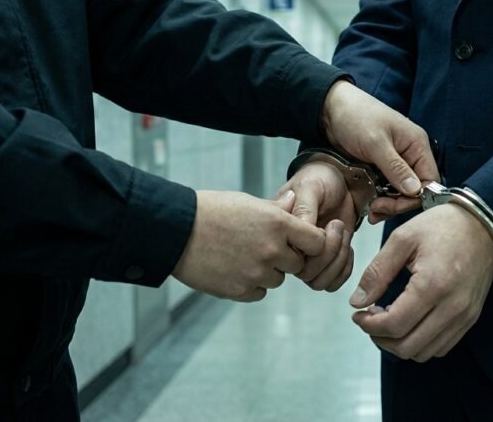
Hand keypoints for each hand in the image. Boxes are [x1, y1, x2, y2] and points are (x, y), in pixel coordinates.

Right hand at [172, 190, 326, 301]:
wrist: (175, 232)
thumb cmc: (211, 211)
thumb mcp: (248, 202)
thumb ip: (276, 209)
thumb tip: (294, 200)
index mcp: (278, 224)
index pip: (317, 242)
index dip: (310, 242)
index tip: (300, 241)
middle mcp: (272, 250)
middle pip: (298, 264)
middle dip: (286, 257)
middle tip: (263, 246)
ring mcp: (256, 273)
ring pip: (277, 279)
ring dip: (267, 271)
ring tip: (243, 255)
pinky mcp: (239, 291)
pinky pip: (259, 293)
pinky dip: (251, 285)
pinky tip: (234, 268)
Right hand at [277, 163, 355, 291]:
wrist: (339, 178)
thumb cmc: (320, 178)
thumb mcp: (310, 186)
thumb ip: (303, 208)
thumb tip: (300, 231)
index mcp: (280, 231)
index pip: (295, 258)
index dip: (318, 248)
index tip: (331, 223)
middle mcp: (290, 248)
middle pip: (307, 274)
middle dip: (331, 253)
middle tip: (338, 225)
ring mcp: (306, 257)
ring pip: (319, 282)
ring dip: (338, 261)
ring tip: (343, 234)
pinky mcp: (322, 261)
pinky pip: (331, 282)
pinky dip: (345, 269)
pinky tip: (348, 248)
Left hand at [321, 81, 438, 219]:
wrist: (330, 108)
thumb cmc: (356, 115)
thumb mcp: (375, 143)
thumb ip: (396, 168)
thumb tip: (415, 190)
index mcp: (417, 144)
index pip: (430, 180)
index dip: (416, 197)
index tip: (394, 205)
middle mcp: (410, 154)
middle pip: (416, 189)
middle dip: (399, 203)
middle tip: (378, 208)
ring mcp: (396, 161)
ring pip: (402, 191)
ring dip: (389, 203)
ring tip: (372, 209)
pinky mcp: (382, 167)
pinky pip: (388, 188)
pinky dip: (381, 198)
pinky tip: (370, 203)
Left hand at [349, 204, 492, 360]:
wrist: (483, 225)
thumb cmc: (442, 226)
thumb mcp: (403, 239)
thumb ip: (377, 272)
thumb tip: (357, 302)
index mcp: (432, 285)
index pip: (394, 325)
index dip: (369, 326)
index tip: (358, 314)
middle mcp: (452, 307)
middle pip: (407, 347)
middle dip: (381, 338)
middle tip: (371, 318)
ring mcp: (464, 316)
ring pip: (424, 352)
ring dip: (400, 342)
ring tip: (390, 318)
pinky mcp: (471, 318)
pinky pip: (441, 347)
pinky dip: (421, 342)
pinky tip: (412, 320)